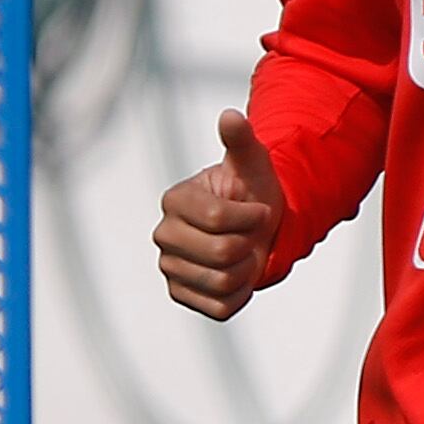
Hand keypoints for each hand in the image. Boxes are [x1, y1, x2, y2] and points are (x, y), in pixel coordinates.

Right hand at [154, 109, 282, 321]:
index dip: (251, 217)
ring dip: (247, 271)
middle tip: (249, 235)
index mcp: (175, 200)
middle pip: (221, 254)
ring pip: (222, 282)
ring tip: (243, 254)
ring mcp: (170, 267)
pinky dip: (240, 295)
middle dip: (249, 245)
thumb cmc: (252, 193)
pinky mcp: (181, 295)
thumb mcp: (253, 165)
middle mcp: (165, 235)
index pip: (218, 219)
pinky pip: (220, 307)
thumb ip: (241, 141)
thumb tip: (230, 116)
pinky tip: (237, 275)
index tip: (257, 209)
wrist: (257, 229)